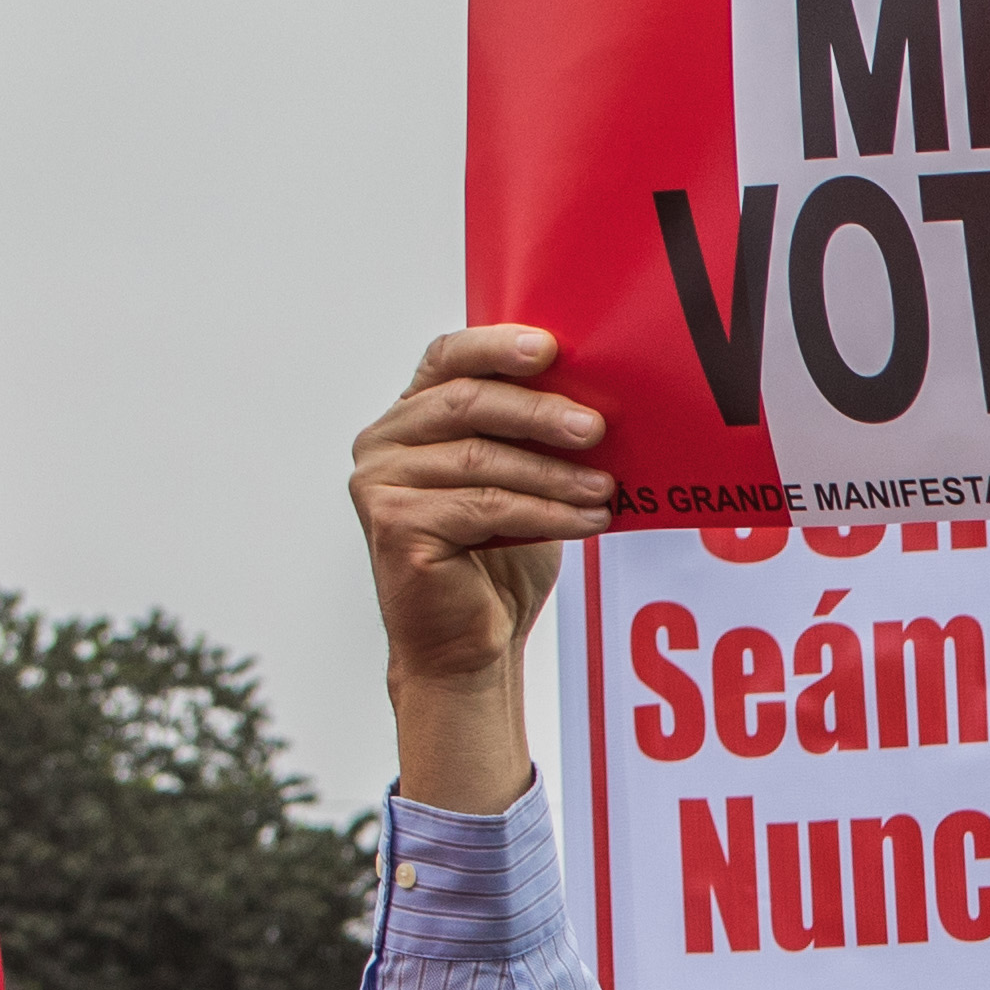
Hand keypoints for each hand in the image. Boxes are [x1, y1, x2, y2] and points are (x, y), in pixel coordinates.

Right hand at [350, 326, 611, 812]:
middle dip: (539, 411)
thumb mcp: (522, 483)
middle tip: (598, 426)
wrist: (467, 643)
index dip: (496, 345)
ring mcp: (381, 483)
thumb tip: (605, 399)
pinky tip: (588, 519)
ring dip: (554, 473)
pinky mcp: (395, 525)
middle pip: (466, 404)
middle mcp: (385, 443)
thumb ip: (535, 438)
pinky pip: (484, 507)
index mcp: (411, 417)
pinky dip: (545, 513)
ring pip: (481, 460)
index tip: (551, 346)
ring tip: (607, 488)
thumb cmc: (495, 561)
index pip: (448, 359)